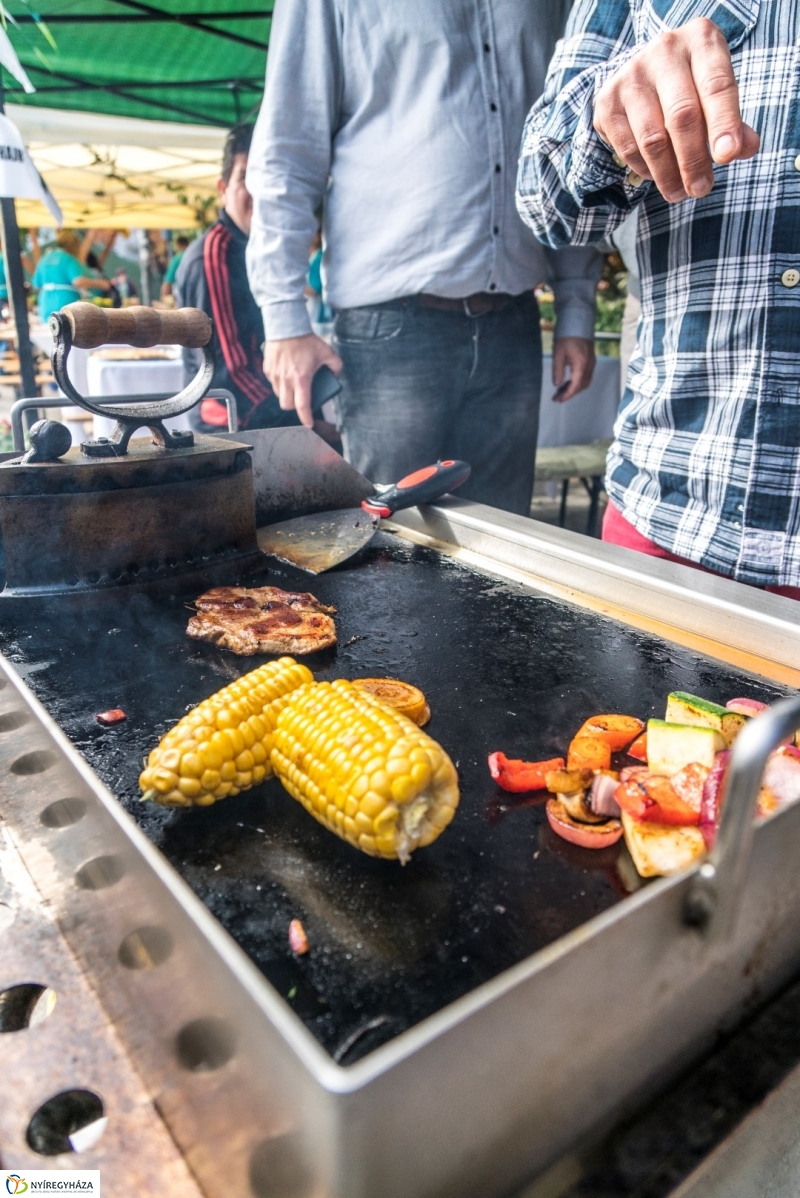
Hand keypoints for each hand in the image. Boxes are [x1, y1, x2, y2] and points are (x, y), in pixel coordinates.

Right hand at [264, 333, 342, 427]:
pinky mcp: (267, 369)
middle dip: (294, 406)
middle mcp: (286, 379)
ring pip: (279, 395)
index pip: (302, 406)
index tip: (309, 424)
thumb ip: (335, 365)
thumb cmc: (306, 339)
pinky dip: (280, 384)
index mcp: (301, 378)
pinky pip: (273, 383)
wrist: (286, 325)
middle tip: (301, 400)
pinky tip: (286, 374)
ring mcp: (275, 375)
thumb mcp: (327, 352)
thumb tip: (335, 374)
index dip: (306, 418)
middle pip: (287, 405)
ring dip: (286, 395)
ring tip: (294, 385)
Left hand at [552, 336, 594, 401]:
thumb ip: (558, 371)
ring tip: (561, 391)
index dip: (567, 395)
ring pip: (585, 382)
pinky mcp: (591, 360)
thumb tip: (557, 384)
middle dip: (570, 393)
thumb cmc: (566, 336)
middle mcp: (589, 365)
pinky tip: (569, 381)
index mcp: (581, 364)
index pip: (575, 386)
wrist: (577, 322)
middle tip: (558, 397)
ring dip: (574, 388)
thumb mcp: (558, 354)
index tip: (558, 400)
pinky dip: (578, 382)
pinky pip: (587, 376)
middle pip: (582, 386)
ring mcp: (592, 362)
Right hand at [594, 17, 759, 203]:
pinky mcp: (607, 103)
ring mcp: (630, 76)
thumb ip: (734, 121)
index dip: (724, 123)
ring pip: (652, 139)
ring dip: (668, 175)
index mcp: (700, 41)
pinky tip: (659, 174)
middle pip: (681, 116)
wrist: (647, 72)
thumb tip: (744, 149)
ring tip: (680, 192)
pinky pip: (629, 149)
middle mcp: (663, 51)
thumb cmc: (693, 85)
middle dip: (694, 160)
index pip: (716, 86)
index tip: (728, 157)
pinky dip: (646, 170)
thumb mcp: (718, 93)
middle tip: (702, 189)